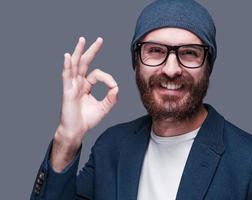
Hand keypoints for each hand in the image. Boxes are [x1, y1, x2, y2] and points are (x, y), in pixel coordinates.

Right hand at [51, 37, 117, 171]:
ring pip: (75, 65)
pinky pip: (66, 76)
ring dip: (79, 51)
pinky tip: (68, 56)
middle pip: (85, 62)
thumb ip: (111, 97)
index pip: (97, 74)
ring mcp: (72, 86)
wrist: (76, 131)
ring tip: (82, 40)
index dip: (108, 78)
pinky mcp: (67, 91)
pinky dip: (67, 66)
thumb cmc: (87, 120)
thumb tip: (117, 87)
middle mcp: (78, 83)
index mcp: (86, 86)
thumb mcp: (104, 107)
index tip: (114, 87)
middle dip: (92, 50)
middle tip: (100, 39)